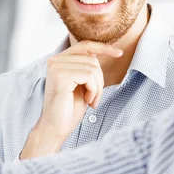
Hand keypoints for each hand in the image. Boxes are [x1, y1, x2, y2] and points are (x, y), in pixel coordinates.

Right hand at [19, 41, 122, 158]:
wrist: (56, 128)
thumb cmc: (69, 109)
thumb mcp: (82, 83)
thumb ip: (86, 67)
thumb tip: (97, 53)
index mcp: (58, 60)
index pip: (85, 45)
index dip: (103, 47)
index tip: (119, 53)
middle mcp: (55, 60)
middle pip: (92, 59)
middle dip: (99, 80)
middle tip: (94, 97)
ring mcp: (56, 66)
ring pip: (93, 68)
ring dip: (97, 88)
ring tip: (90, 100)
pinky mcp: (60, 75)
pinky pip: (89, 76)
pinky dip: (94, 90)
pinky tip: (87, 101)